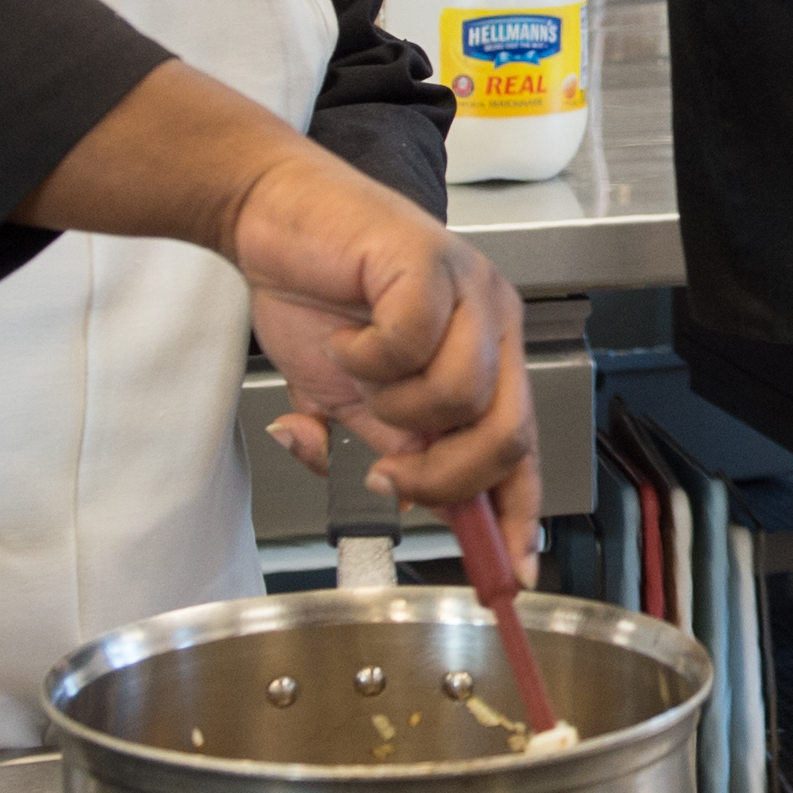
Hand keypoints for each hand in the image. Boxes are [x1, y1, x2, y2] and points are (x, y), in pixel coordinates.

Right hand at [18, 63, 540, 546]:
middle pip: (507, 435)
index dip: (516, 516)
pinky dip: (366, 357)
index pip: (522, 449)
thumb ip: (390, 448)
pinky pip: (412, 343)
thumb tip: (413, 510)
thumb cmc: (317, 296)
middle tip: (387, 473)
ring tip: (358, 372)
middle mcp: (492, 321)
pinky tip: (347, 336)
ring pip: (460, 397)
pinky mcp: (428, 259)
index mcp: (487, 356)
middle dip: (443, 478)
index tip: (506, 575)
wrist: (270, 217)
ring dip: (392, 406)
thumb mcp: (355, 399)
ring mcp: (467, 288)